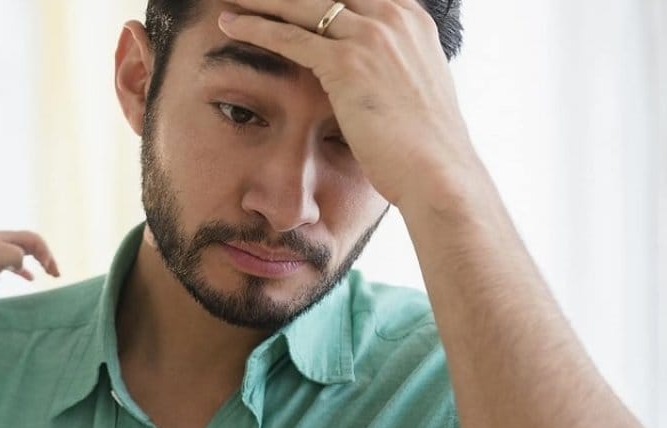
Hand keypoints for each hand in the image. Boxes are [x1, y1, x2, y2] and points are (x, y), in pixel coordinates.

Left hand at [0, 230, 60, 280]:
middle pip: (36, 247)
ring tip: (51, 274)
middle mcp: (10, 242)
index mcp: (13, 238)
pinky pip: (17, 264)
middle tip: (56, 273)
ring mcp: (5, 251)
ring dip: (42, 263)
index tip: (46, 266)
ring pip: (29, 255)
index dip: (45, 252)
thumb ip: (17, 257)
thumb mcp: (2, 254)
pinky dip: (26, 271)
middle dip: (48, 258)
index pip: (36, 240)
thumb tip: (22, 265)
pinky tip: (31, 279)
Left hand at [217, 0, 482, 212]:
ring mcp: (371, 36)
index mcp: (410, 17)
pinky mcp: (347, 62)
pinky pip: (290, 37)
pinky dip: (255, 28)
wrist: (437, 171)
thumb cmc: (423, 142)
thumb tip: (370, 67)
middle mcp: (393, 16)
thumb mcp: (414, 84)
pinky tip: (229, 24)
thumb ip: (391, 61)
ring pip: (302, 5)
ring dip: (261, 0)